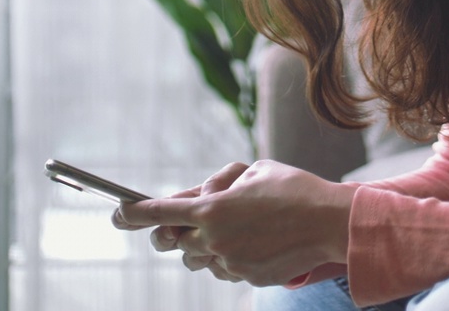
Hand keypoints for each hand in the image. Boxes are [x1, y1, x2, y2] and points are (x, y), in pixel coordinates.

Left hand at [111, 160, 356, 285]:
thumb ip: (218, 182)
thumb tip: (198, 196)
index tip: (118, 215)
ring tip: (237, 228)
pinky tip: (255, 243)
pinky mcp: (246, 277)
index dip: (131, 215)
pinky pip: (225, 270)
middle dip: (177, 232)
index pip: (158, 214)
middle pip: (175, 243)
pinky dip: (230, 258)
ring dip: (205, 245)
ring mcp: (230, 262)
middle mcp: (214, 239)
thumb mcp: (253, 170)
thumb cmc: (293, 189)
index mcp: (212, 209)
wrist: (330, 222)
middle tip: (189, 223)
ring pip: (198, 259)